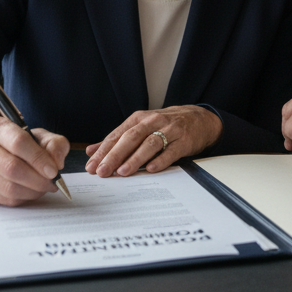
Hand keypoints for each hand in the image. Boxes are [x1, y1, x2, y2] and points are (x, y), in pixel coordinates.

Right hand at [0, 116, 69, 205]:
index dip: (38, 159)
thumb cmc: (16, 144)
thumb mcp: (38, 136)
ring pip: (9, 188)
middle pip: (12, 168)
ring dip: (33, 191)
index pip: (19, 142)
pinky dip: (24, 198)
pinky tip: (30, 191)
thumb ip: (54, 144)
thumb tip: (57, 163)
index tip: (54, 171)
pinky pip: (6, 200)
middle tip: (53, 183)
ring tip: (43, 187)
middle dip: (38, 180)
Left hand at [85, 105, 223, 176]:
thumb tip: (91, 151)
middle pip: (131, 138)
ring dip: (135, 158)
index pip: (117, 135)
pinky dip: (160, 160)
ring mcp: (170, 130)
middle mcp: (153, 121)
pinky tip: (151, 169)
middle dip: (115, 155)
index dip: (103, 150)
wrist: (199, 119)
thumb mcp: (141, 127)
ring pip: (149, 144)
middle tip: (103, 171)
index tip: (92, 166)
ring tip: (123, 172)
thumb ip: (117, 139)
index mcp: (139, 119)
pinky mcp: (184, 140)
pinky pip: (171, 151)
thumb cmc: (165, 125)